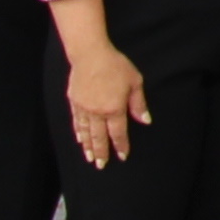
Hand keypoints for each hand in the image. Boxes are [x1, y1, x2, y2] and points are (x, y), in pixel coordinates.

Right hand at [64, 39, 149, 169]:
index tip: (122, 156)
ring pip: (86, 132)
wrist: (90, 54)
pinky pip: (76, 121)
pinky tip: (79, 139)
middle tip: (101, 165)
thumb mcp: (134, 82)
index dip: (120, 146)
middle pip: (99, 137)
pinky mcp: (74, 102)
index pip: (118, 133)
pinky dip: (78, 132)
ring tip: (90, 158)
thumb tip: (145, 120)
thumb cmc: (115, 65)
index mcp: (114, 108)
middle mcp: (97, 112)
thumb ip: (139, 103)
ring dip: (88, 146)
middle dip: (102, 152)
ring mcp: (84, 108)